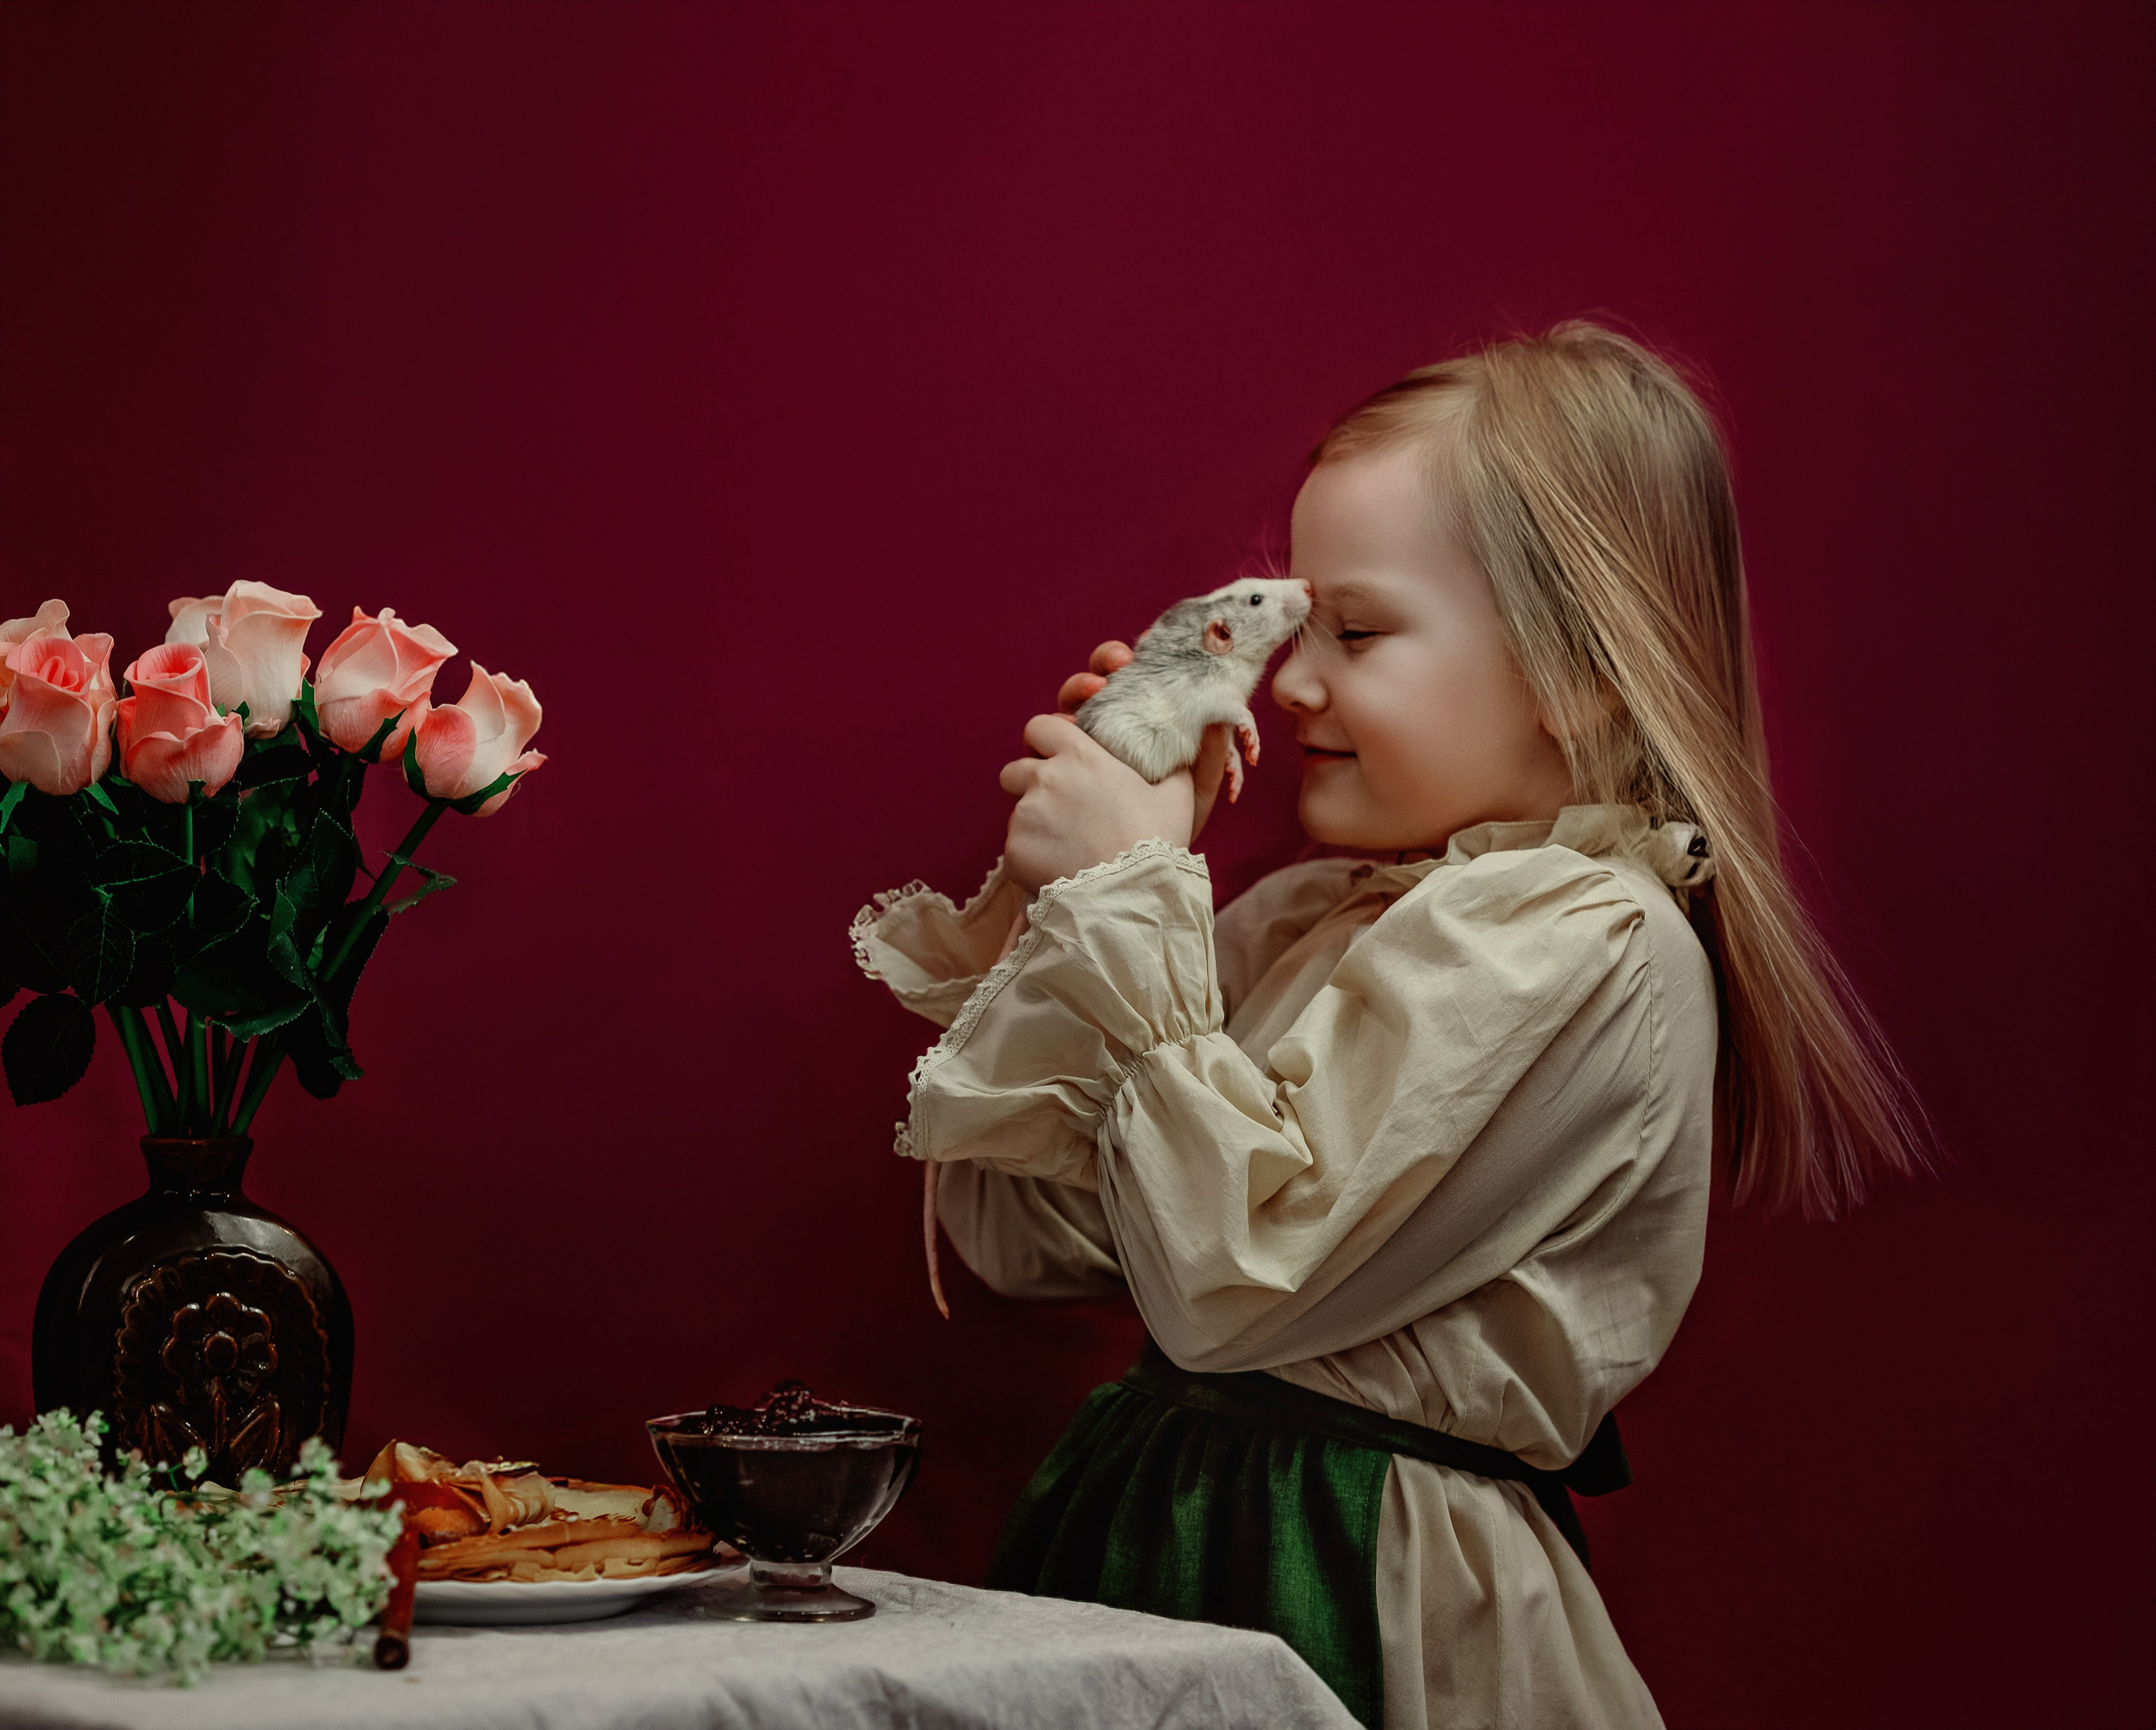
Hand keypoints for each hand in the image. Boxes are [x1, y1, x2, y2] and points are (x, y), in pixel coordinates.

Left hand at [999, 714, 1196, 893]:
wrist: (1131, 897)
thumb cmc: (1156, 844)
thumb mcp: (1177, 796)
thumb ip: (1174, 766)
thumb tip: (1184, 749)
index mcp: (1080, 757)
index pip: (1040, 727)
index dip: (1045, 741)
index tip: (1056, 759)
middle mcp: (1046, 779)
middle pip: (1015, 770)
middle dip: (1028, 785)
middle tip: (1056, 809)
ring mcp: (1026, 815)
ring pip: (1016, 813)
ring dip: (1033, 824)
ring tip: (1066, 847)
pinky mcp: (1014, 850)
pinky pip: (1015, 848)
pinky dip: (1031, 858)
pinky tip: (1058, 870)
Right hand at [1052, 640, 1233, 843]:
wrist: (1131, 877)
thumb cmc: (1166, 833)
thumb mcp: (1195, 793)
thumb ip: (1210, 756)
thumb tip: (1221, 716)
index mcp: (1132, 729)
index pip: (1124, 682)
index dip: (1121, 661)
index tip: (1137, 652)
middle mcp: (1097, 737)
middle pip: (1088, 689)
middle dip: (1096, 671)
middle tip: (1112, 671)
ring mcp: (1069, 757)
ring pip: (1062, 713)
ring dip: (1074, 695)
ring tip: (1092, 693)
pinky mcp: (1047, 778)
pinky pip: (1042, 750)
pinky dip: (1052, 738)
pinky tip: (1068, 736)